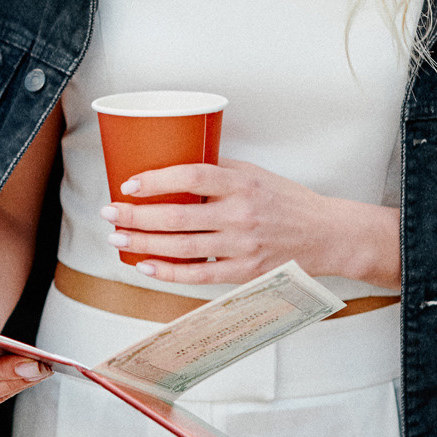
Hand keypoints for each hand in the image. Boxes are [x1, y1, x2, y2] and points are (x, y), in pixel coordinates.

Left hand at [101, 160, 400, 290]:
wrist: (327, 234)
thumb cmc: (286, 201)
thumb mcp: (255, 173)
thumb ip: (218, 169)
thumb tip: (173, 160)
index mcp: (242, 183)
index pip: (192, 176)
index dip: (157, 179)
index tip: (129, 182)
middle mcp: (241, 214)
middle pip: (179, 216)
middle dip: (136, 216)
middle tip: (109, 213)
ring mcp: (243, 247)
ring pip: (183, 247)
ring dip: (144, 244)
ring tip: (117, 238)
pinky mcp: (245, 273)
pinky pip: (199, 276)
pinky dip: (169, 272)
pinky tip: (145, 265)